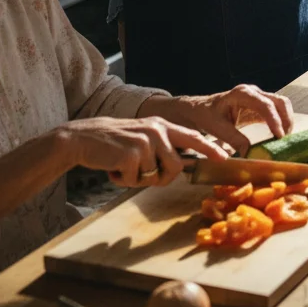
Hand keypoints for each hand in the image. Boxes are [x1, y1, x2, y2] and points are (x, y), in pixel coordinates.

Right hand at [55, 116, 229, 187]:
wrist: (82, 138)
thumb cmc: (114, 144)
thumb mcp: (143, 137)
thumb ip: (163, 147)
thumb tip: (182, 166)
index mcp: (162, 126)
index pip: (193, 137)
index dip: (210, 148)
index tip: (225, 157)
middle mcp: (157, 131)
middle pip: (177, 166)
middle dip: (162, 178)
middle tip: (142, 173)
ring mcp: (145, 142)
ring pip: (156, 176)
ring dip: (139, 179)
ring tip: (124, 166)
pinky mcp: (131, 154)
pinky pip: (136, 180)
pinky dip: (123, 180)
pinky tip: (113, 168)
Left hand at [140, 84, 295, 156]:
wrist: (201, 109)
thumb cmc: (207, 115)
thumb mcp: (217, 127)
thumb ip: (233, 139)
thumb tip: (249, 153)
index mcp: (242, 93)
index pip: (265, 105)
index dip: (274, 120)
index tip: (279, 137)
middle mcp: (253, 92)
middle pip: (279, 101)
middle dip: (286, 119)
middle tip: (285, 139)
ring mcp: (258, 97)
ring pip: (282, 105)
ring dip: (286, 121)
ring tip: (284, 140)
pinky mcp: (260, 106)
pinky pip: (276, 112)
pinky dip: (281, 123)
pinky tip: (279, 137)